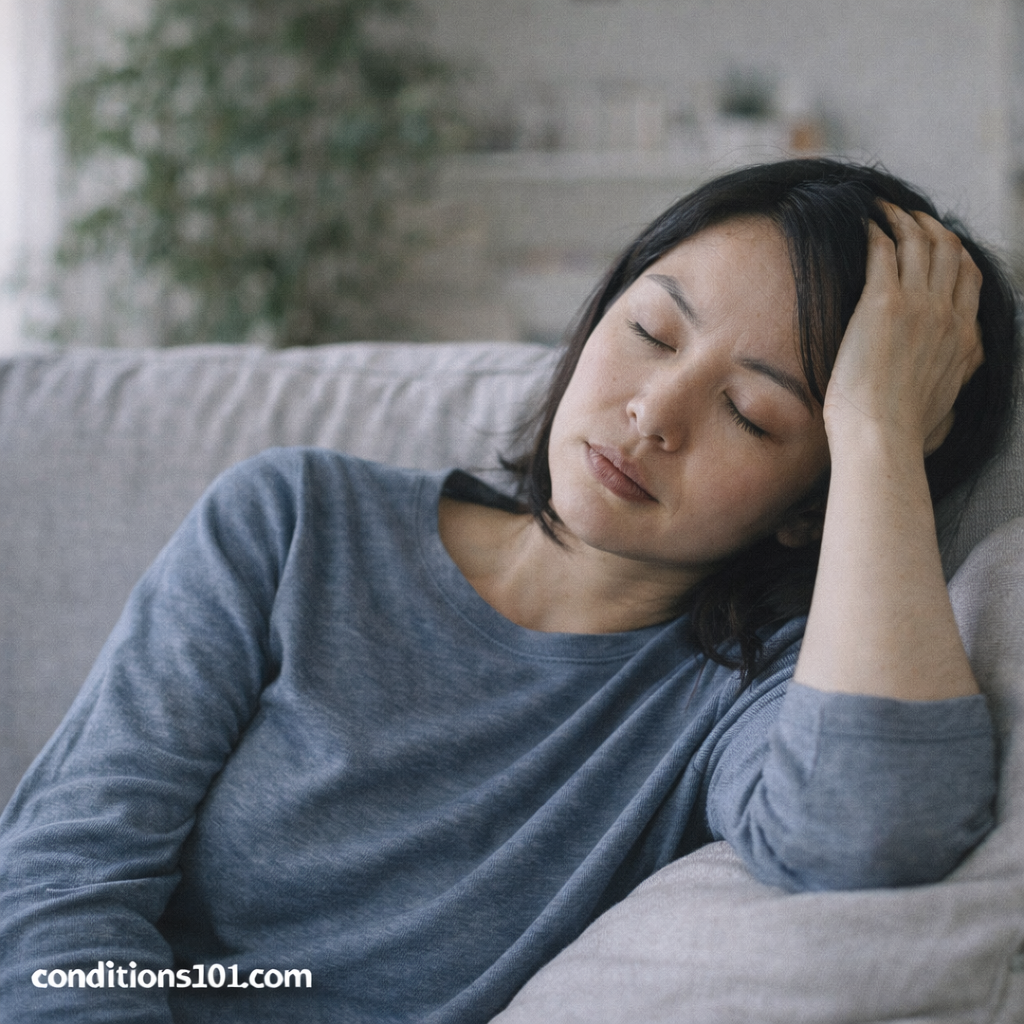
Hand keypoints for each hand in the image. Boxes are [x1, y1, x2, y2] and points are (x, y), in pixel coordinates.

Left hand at [823, 202, 983, 455]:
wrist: (881, 437)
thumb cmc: (902, 436)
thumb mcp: (945, 412)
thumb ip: (949, 393)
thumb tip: (946, 406)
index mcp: (965, 339)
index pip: (968, 278)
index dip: (954, 253)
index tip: (937, 242)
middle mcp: (948, 315)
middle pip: (949, 251)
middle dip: (929, 226)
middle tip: (907, 216)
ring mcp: (919, 305)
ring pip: (920, 242)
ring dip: (903, 219)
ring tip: (884, 210)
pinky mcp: (884, 302)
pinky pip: (883, 249)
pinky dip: (876, 229)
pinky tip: (862, 222)